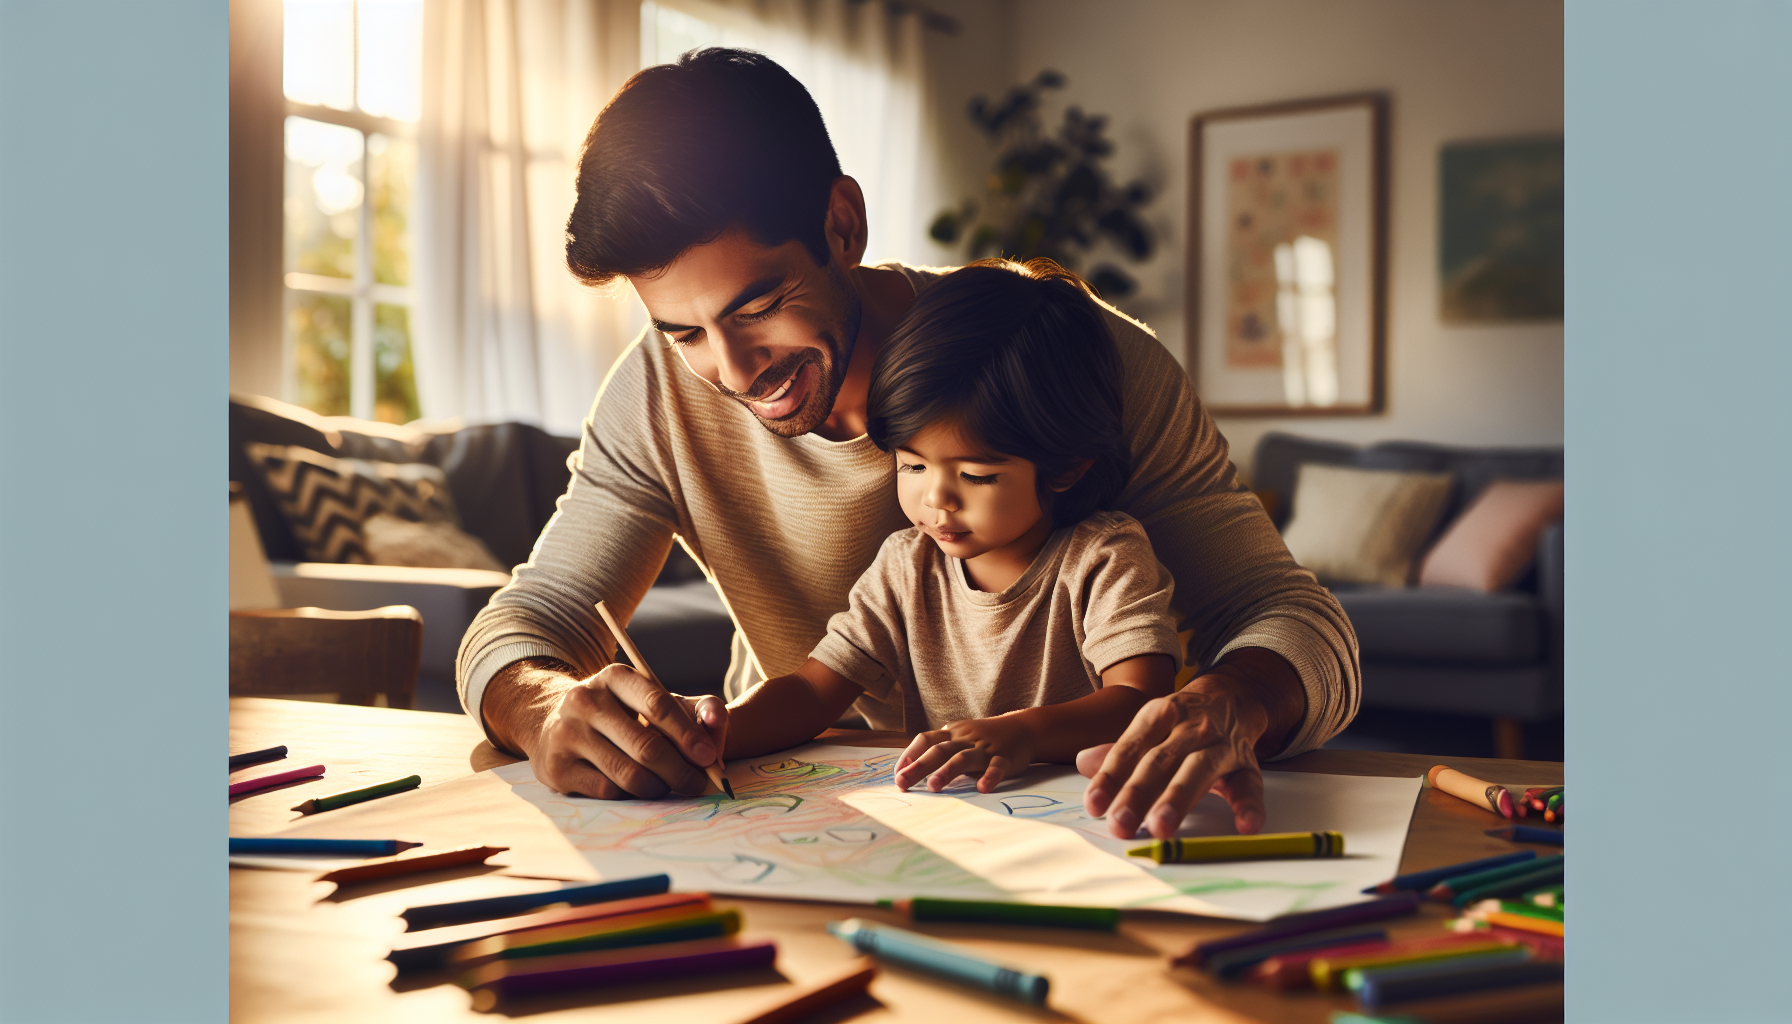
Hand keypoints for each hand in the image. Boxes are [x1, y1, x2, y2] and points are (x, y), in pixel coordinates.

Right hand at [527, 663, 720, 798]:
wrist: (557, 725)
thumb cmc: (622, 715)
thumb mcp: (656, 701)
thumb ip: (697, 708)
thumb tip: (716, 722)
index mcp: (615, 677)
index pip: (658, 705)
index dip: (688, 734)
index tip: (709, 756)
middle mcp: (585, 701)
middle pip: (646, 746)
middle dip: (680, 771)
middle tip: (698, 784)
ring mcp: (567, 734)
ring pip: (628, 774)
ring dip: (659, 787)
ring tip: (669, 786)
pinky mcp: (557, 768)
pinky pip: (608, 791)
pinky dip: (631, 795)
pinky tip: (638, 788)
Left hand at [894, 715, 1036, 792]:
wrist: (1024, 728)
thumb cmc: (984, 738)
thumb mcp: (960, 738)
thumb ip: (940, 751)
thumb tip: (910, 772)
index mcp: (952, 733)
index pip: (925, 740)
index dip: (909, 755)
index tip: (897, 774)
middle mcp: (965, 739)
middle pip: (939, 750)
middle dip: (919, 766)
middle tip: (902, 783)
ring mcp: (985, 748)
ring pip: (963, 758)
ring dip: (947, 771)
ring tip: (933, 786)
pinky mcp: (1005, 758)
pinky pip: (996, 767)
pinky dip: (989, 777)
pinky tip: (982, 788)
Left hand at [1080, 671, 1278, 838]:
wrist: (1231, 697)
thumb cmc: (1180, 722)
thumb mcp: (1149, 727)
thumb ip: (1120, 751)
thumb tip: (1083, 763)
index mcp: (1158, 715)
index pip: (1130, 748)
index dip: (1110, 777)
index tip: (1094, 806)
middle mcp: (1189, 726)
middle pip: (1160, 761)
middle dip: (1138, 794)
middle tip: (1120, 824)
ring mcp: (1220, 743)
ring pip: (1199, 770)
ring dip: (1179, 799)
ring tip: (1161, 828)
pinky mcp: (1247, 762)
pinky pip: (1250, 784)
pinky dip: (1250, 805)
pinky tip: (1246, 825)